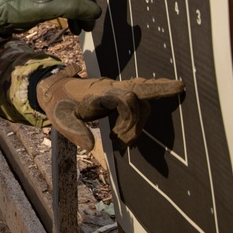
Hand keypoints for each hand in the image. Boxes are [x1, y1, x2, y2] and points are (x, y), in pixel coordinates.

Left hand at [30, 64, 183, 150]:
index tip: (116, 140)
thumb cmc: (57, 104)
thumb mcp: (59, 118)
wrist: (52, 89)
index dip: (127, 117)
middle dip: (159, 87)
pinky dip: (150, 99)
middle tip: (179, 86)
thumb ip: (73, 131)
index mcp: (97, 92)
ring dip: (137, 123)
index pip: (124, 98)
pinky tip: (158, 102)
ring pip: (140, 101)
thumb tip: (90, 146)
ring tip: (118, 142)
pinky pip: (139, 94)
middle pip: (139, 87)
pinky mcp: (118, 93)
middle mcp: (110, 88)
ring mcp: (116, 89)